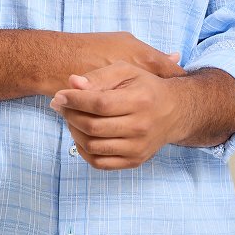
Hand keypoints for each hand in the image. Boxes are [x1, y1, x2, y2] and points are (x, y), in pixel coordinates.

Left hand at [49, 60, 191, 169]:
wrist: (174, 112)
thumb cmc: (145, 87)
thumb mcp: (126, 71)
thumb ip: (99, 76)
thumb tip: (73, 83)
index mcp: (140, 101)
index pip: (99, 104)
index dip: (74, 100)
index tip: (59, 96)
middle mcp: (141, 127)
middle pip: (93, 126)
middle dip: (70, 115)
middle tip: (61, 106)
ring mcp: (138, 148)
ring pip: (92, 146)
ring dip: (74, 132)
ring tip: (71, 118)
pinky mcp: (134, 161)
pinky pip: (99, 163)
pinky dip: (83, 150)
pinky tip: (81, 135)